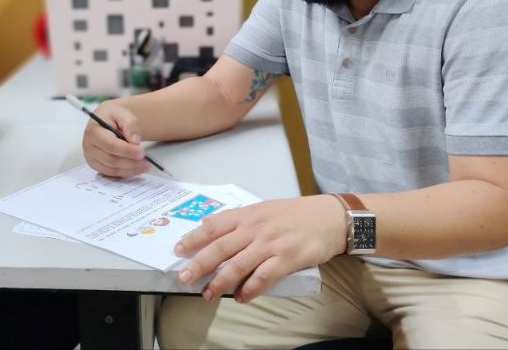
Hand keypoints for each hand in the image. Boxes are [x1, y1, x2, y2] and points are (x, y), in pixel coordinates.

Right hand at [81, 101, 149, 177]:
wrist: (105, 120)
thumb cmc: (114, 117)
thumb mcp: (123, 114)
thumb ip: (131, 124)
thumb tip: (135, 141)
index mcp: (93, 131)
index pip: (110, 145)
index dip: (126, 151)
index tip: (142, 153)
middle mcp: (89, 146)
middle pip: (111, 159)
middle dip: (131, 162)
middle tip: (147, 161)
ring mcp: (91, 157)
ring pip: (112, 169)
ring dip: (130, 170)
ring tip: (146, 165)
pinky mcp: (95, 165)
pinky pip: (111, 173)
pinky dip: (126, 173)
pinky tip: (137, 169)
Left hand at [174, 194, 345, 302]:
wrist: (329, 217)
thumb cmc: (295, 214)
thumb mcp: (264, 208)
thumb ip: (239, 219)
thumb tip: (210, 225)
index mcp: (248, 214)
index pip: (214, 226)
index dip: (193, 238)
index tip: (178, 250)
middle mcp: (256, 228)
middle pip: (221, 248)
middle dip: (199, 264)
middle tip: (184, 277)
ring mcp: (271, 244)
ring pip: (238, 265)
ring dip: (220, 282)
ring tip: (208, 294)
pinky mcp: (287, 259)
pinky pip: (263, 277)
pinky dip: (250, 289)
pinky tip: (241, 297)